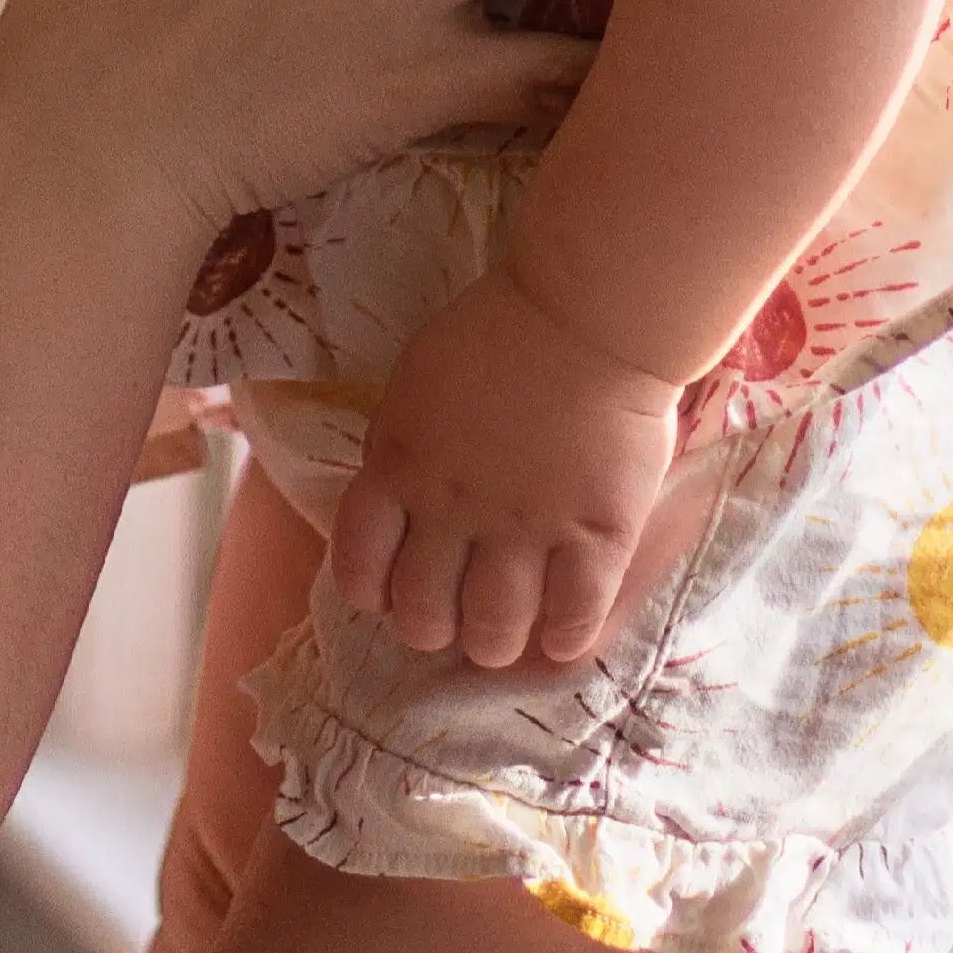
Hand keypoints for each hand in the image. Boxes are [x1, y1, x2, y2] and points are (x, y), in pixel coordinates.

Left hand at [331, 265, 686, 670]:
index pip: (359, 567)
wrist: (590, 312)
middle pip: (423, 616)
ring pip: (493, 632)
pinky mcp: (594, 536)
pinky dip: (563, 637)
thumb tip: (396, 499)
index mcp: (401, 470)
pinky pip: (572, 619)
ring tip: (508, 626)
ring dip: (493, 640)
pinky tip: (562, 630)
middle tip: (455, 611)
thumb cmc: (500, 332)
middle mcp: (454, 513)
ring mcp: (526, 530)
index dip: (371, 592)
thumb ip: (402, 449)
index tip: (391, 589)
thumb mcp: (417, 386)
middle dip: (433, 626)